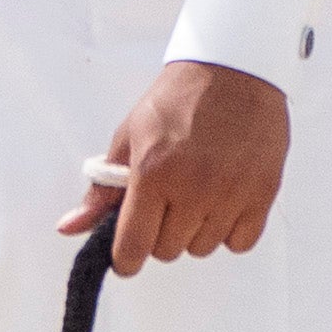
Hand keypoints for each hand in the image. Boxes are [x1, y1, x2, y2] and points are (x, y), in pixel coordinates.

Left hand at [60, 59, 287, 272]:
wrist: (231, 72)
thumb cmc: (175, 101)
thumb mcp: (128, 137)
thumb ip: (101, 190)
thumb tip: (69, 228)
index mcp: (152, 173)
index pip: (133, 245)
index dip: (125, 259)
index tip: (125, 256)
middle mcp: (193, 190)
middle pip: (167, 251)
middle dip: (158, 233)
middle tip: (163, 201)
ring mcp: (231, 195)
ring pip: (202, 248)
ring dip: (193, 231)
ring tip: (194, 192)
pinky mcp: (262, 196)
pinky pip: (239, 243)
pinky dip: (228, 230)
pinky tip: (221, 200)